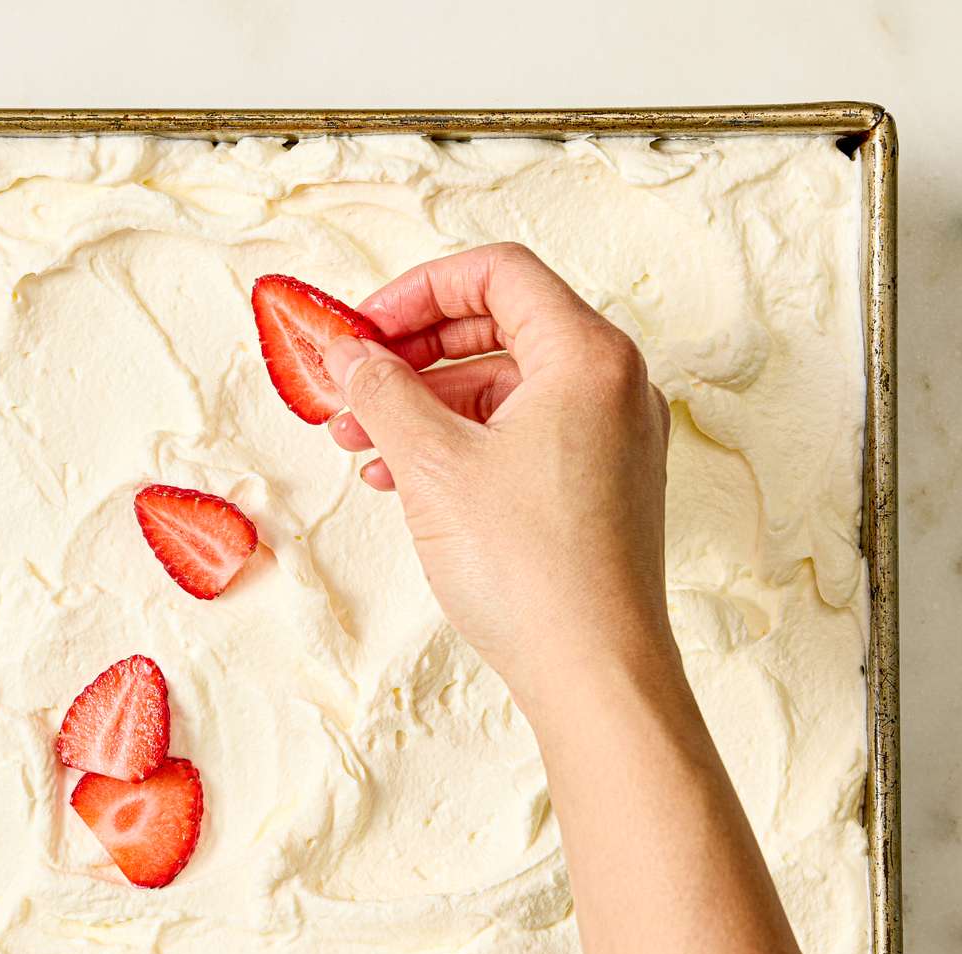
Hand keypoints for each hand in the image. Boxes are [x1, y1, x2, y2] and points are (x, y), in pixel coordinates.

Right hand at [323, 242, 673, 715]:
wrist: (593, 672)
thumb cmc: (531, 569)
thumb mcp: (432, 463)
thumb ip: (382, 390)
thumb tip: (347, 354)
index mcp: (588, 356)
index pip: (497, 273)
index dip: (416, 290)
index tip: (363, 329)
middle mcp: (613, 385)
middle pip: (499, 325)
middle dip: (413, 352)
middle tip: (352, 382)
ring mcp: (611, 437)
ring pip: (504, 387)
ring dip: (426, 403)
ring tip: (360, 441)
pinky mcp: (599, 485)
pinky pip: (520, 434)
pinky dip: (459, 442)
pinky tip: (402, 478)